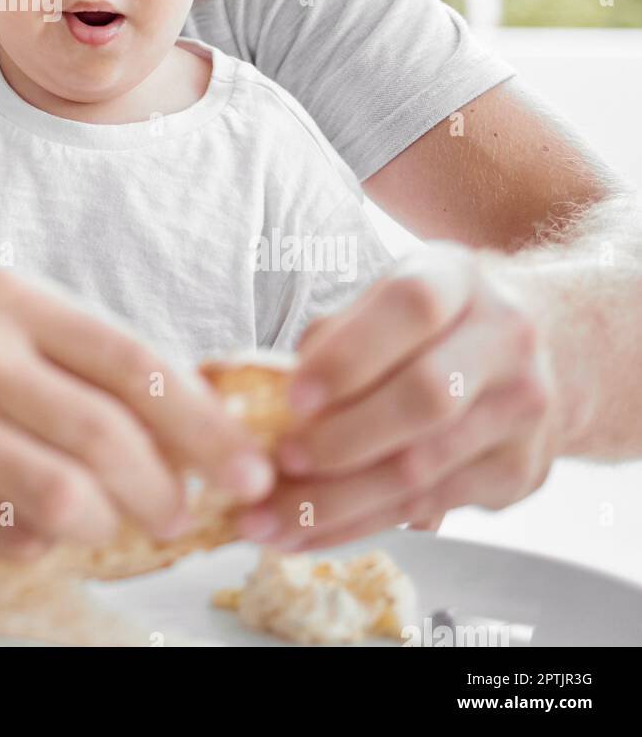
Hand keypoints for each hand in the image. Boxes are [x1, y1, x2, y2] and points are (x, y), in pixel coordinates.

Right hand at [0, 270, 274, 558]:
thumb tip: (191, 418)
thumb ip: (83, 357)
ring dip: (107, 525)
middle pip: (104, 439)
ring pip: (61, 501)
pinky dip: (43, 541)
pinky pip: (8, 538)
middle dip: (165, 489)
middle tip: (181, 510)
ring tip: (111, 520)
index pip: (131, 364)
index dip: (203, 424)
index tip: (246, 466)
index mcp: (12, 304)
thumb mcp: (2, 311)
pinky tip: (37, 520)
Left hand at [235, 242, 557, 550]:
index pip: (410, 308)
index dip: (350, 355)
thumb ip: (334, 337)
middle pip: (426, 398)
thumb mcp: (386, 300)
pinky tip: (308, 534)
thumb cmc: (432, 323)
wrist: (541, 351)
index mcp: (457, 280)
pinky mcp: (518, 472)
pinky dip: (359, 524)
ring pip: (424, 467)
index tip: (294, 396)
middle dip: (343, 440)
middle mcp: (504, 340)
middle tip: (279, 464)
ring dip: (338, 502)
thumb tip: (274, 396)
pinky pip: (428, 506)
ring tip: (271, 520)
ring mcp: (520, 410)